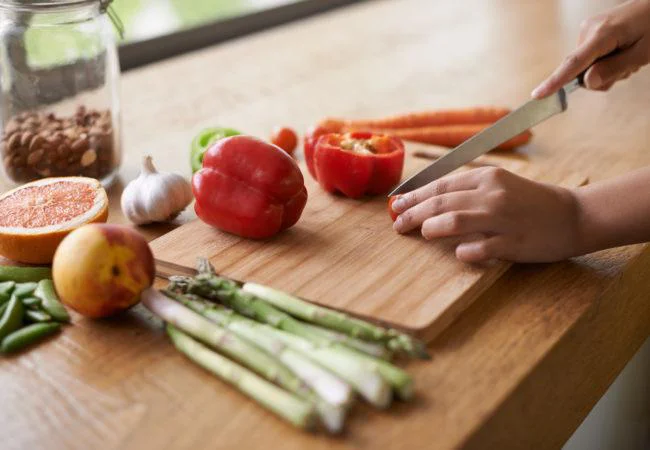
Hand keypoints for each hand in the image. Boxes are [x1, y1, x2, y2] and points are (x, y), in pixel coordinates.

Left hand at [391, 167, 579, 262]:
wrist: (574, 215)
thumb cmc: (530, 202)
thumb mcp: (500, 185)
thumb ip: (468, 190)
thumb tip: (428, 201)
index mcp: (487, 177)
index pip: (441, 185)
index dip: (414, 196)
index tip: (396, 205)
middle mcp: (492, 194)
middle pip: (441, 203)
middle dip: (413, 214)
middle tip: (397, 224)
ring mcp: (503, 219)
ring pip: (455, 220)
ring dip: (432, 228)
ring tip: (422, 233)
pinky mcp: (514, 243)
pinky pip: (480, 248)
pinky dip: (465, 251)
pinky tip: (458, 253)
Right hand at [532, 0, 649, 97]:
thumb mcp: (642, 53)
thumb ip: (614, 69)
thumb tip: (587, 82)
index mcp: (602, 34)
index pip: (573, 63)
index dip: (555, 82)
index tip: (537, 95)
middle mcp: (588, 30)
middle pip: (581, 70)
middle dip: (602, 77)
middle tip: (628, 70)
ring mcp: (588, 29)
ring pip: (586, 66)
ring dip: (607, 69)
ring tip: (628, 57)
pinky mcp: (590, 30)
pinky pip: (590, 57)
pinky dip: (605, 61)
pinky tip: (622, 51)